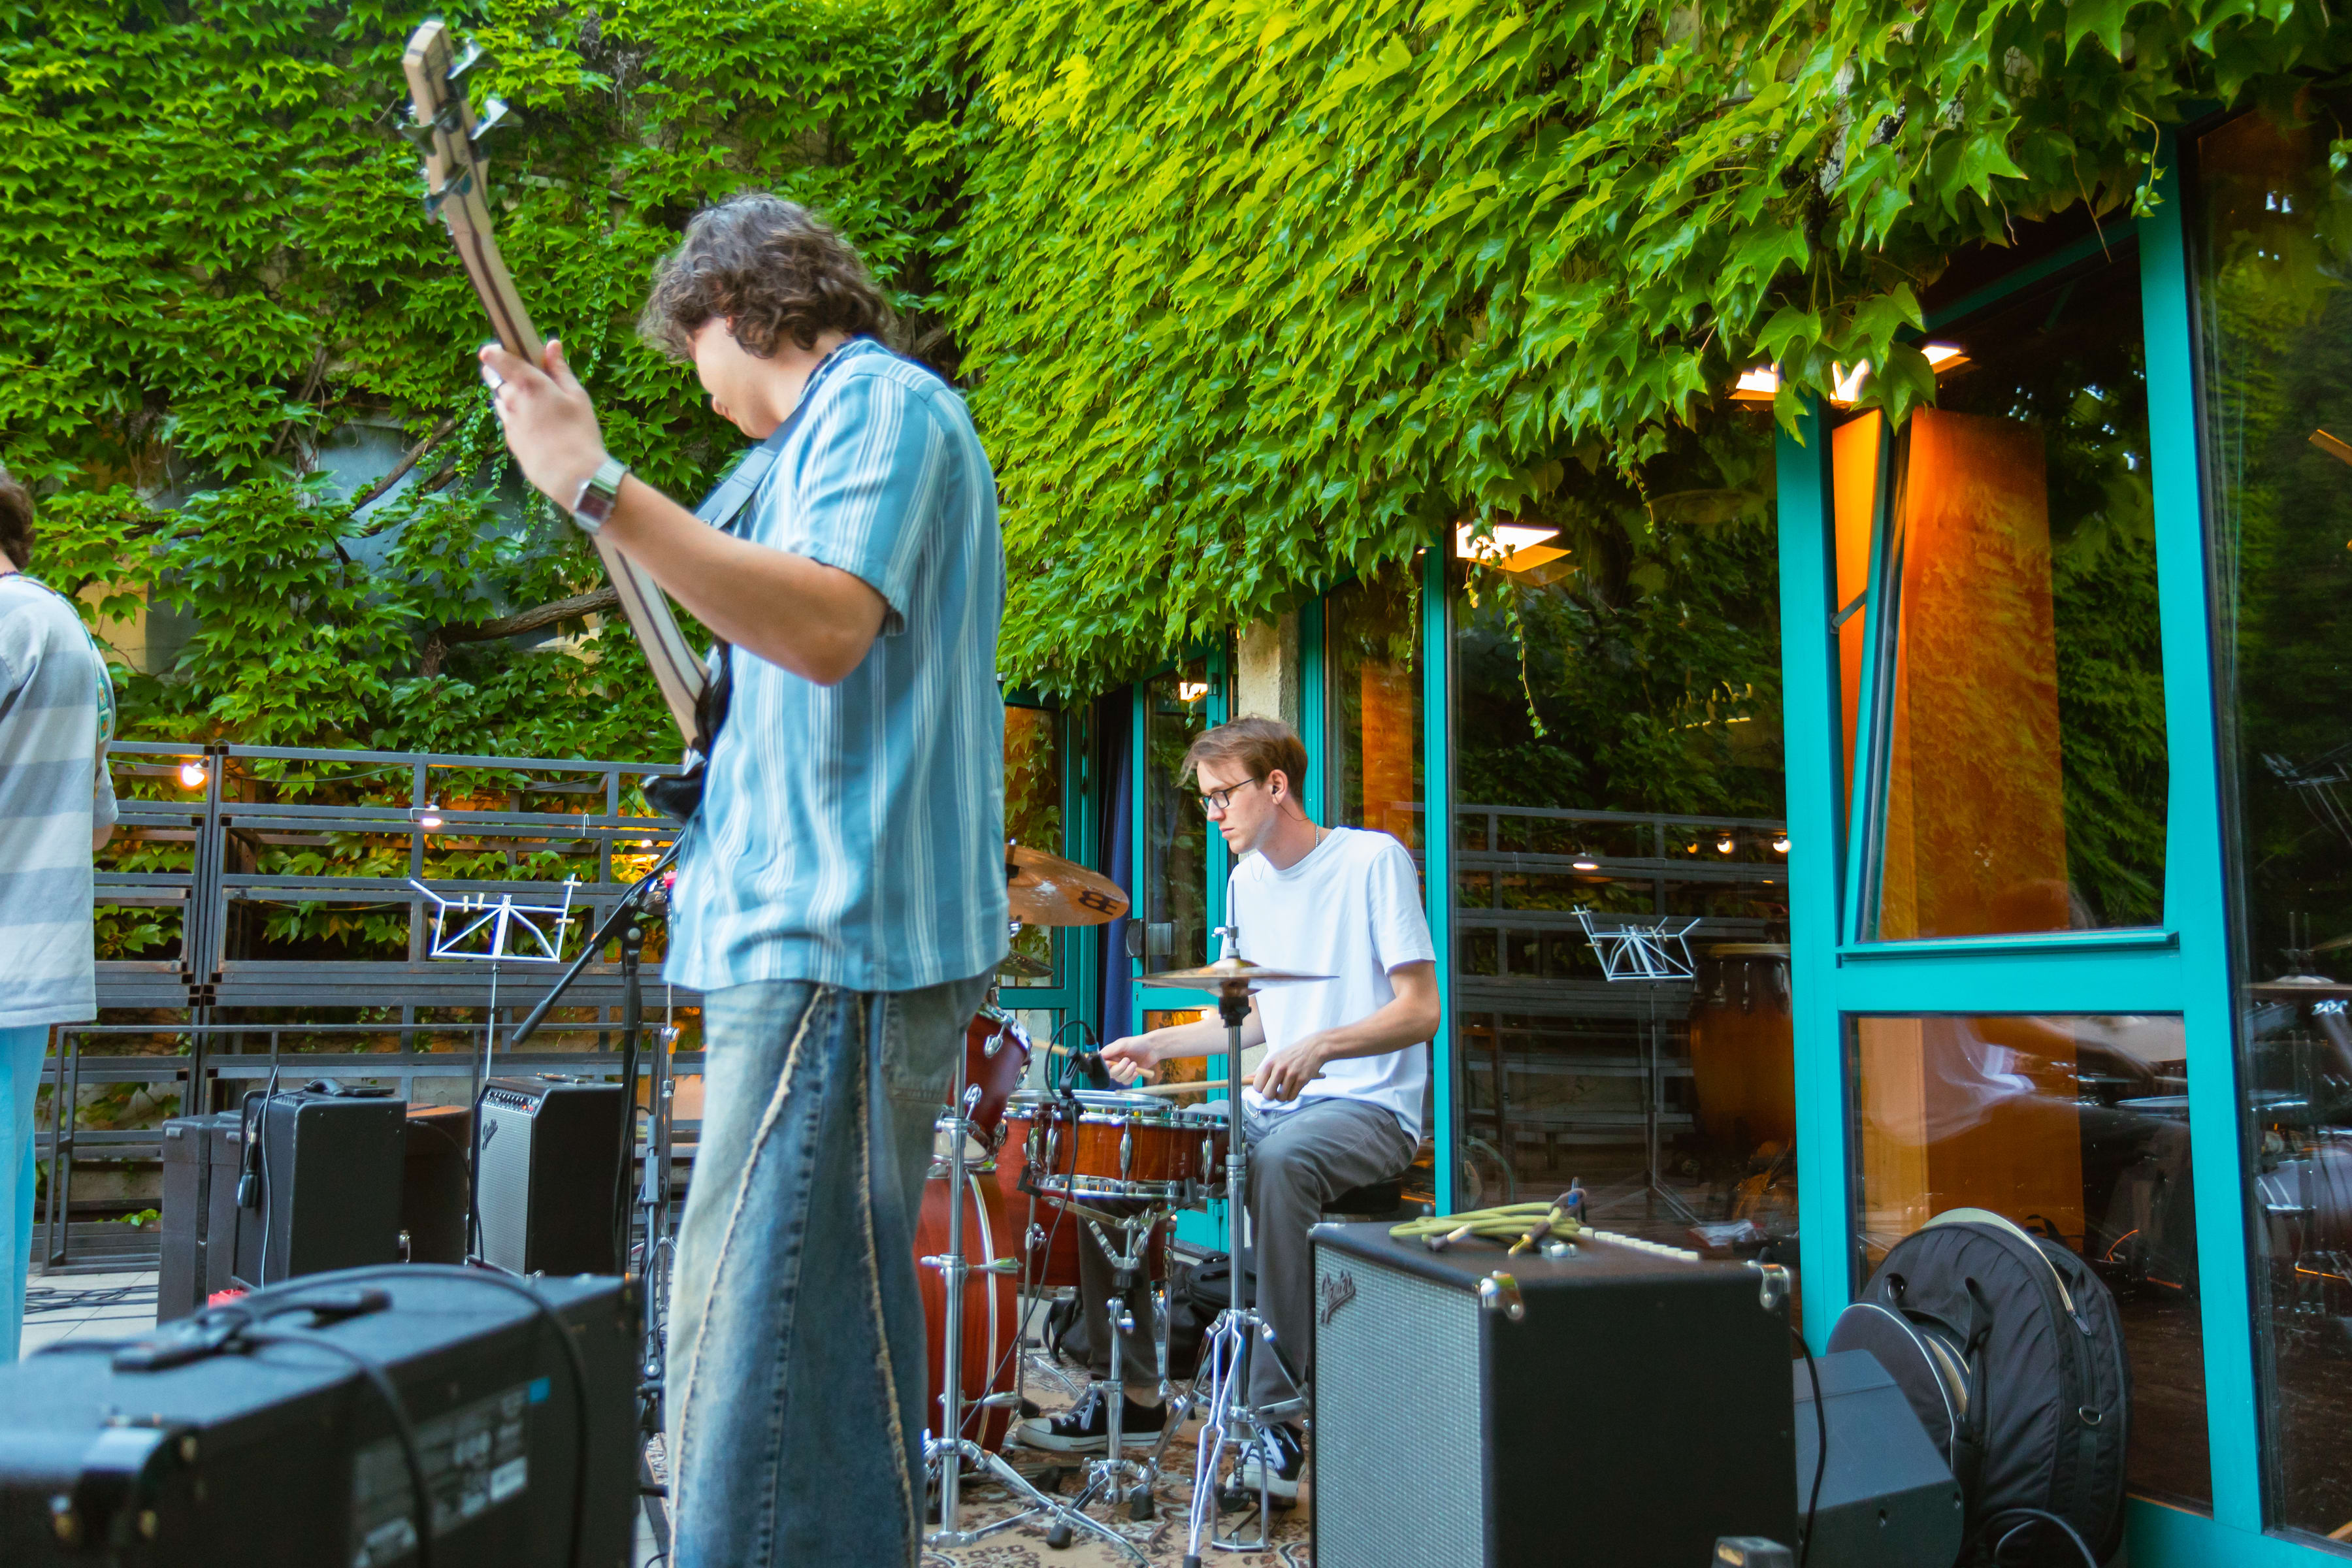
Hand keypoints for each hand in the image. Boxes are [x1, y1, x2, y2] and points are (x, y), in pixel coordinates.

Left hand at [480, 338, 606, 511]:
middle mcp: (510, 400)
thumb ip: (560, 369)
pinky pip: (508, 421)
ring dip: (511, 395)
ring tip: (537, 404)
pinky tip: (540, 426)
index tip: (498, 349)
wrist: (571, 476)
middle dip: (503, 372)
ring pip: (500, 400)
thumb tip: (552, 345)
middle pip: (494, 378)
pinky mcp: (510, 440)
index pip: (495, 358)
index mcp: (527, 383)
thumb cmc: (579, 432)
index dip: (492, 351)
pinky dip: (518, 417)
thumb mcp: (577, 396)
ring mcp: (507, 422)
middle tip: (527, 377)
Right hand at [1100, 1034, 1157, 1085]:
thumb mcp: (1122, 1043)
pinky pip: (1126, 1082)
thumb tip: (1099, 1055)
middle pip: (1110, 1073)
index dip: (1105, 1066)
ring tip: (1134, 1064)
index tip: (1110, 1064)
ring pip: (1119, 1079)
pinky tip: (1136, 1071)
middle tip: (1127, 1060)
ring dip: (1127, 1073)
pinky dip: (1131, 1078)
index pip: (1102, 1064)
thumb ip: (1111, 1049)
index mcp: (1110, 1054)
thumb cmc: (1138, 1043)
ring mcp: (1122, 1070)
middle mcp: (1115, 1063)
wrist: (1153, 1048)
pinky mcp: (1130, 1075)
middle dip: (1119, 1069)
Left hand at [1249, 1035, 1328, 1101]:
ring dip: (1283, 1097)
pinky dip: (1292, 1095)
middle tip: (1275, 1091)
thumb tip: (1246, 1078)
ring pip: (1281, 1098)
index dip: (1260, 1089)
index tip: (1264, 1087)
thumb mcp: (1275, 1058)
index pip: (1257, 1085)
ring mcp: (1291, 1075)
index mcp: (1270, 1063)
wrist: (1314, 1048)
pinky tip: (1294, 1088)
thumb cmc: (1292, 1054)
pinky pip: (1292, 1096)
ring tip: (1286, 1089)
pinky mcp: (1302, 1080)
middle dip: (1271, 1096)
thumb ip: (1261, 1070)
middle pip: (1267, 1094)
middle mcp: (1279, 1069)